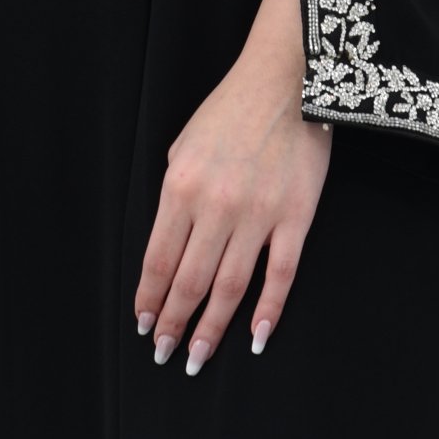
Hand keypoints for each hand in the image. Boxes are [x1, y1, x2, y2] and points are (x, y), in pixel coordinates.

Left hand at [133, 0, 330, 373]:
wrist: (285, 81)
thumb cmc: (229, 111)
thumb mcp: (183, 146)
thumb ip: (175, 196)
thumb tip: (170, 245)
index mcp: (181, 186)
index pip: (158, 258)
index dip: (149, 297)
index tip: (144, 325)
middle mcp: (216, 206)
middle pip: (190, 280)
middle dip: (173, 322)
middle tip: (165, 354)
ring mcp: (258, 215)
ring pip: (230, 287)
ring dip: (212, 326)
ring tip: (198, 357)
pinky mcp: (295, 218)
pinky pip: (279, 275)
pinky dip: (267, 310)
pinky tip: (254, 337)